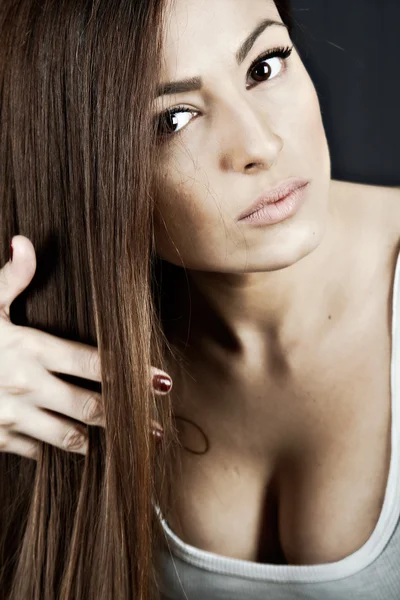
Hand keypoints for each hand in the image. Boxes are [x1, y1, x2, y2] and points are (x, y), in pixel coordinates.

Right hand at [0, 235, 171, 459]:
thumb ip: (9, 279)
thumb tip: (26, 242)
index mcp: (31, 349)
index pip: (94, 364)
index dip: (132, 374)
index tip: (161, 382)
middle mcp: (27, 386)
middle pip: (91, 406)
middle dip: (127, 418)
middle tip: (157, 429)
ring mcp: (12, 417)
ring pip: (70, 437)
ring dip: (101, 442)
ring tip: (131, 448)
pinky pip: (40, 452)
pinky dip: (62, 453)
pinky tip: (84, 455)